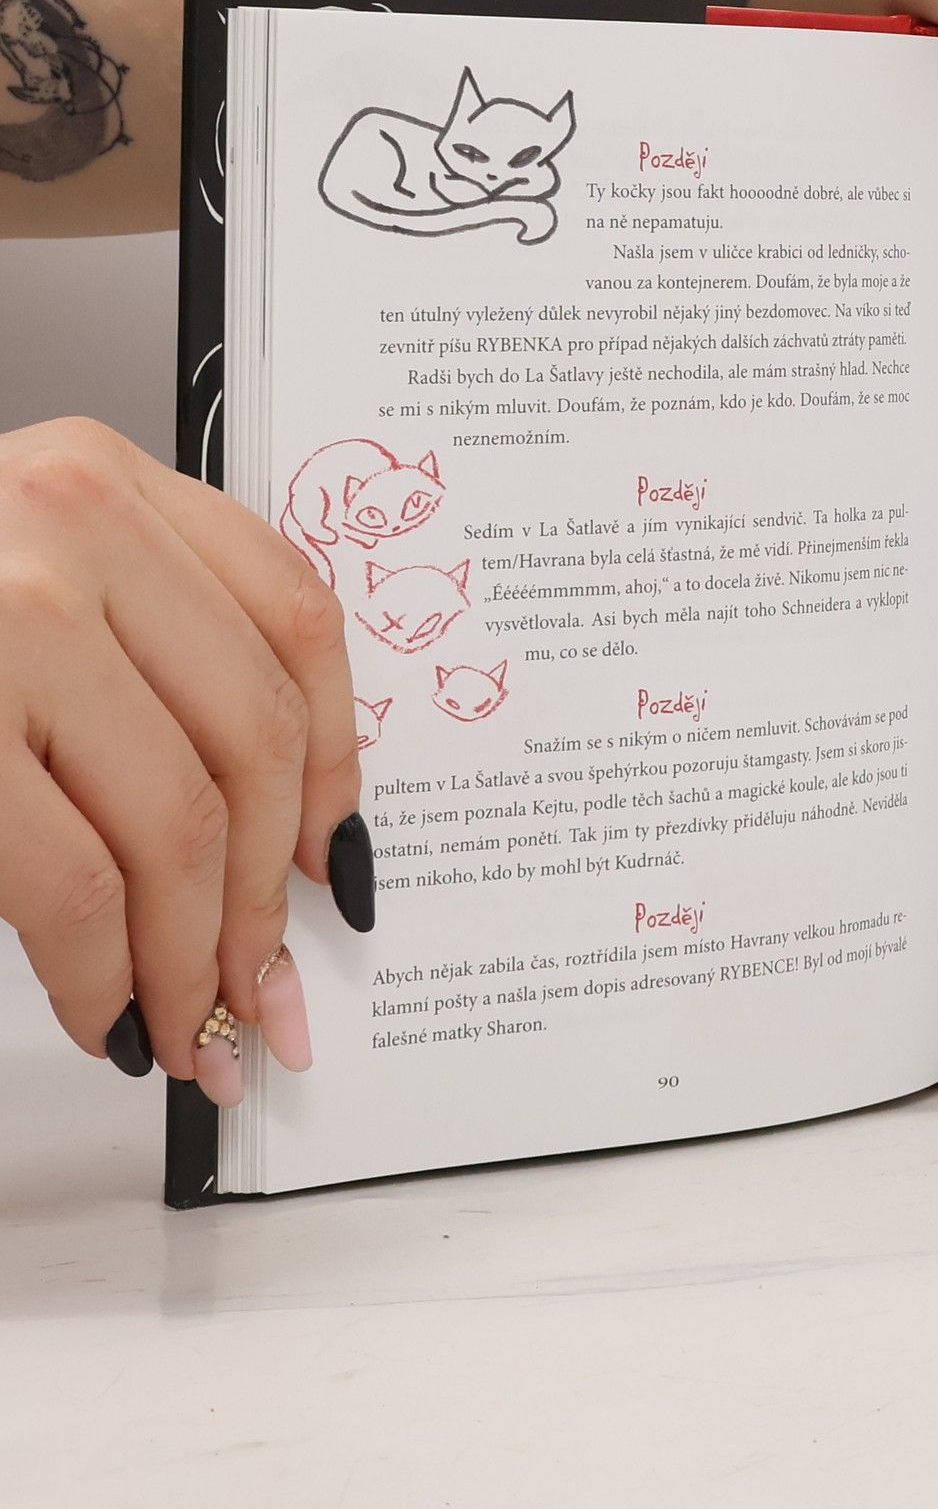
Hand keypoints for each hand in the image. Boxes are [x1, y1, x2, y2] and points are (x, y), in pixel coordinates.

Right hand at [0, 418, 370, 1100]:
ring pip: (172, 825)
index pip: (294, 619)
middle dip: (266, 896)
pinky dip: (105, 973)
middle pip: (249, 739)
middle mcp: (66, 527)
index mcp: (106, 481)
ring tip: (196, 1026)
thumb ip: (147, 649)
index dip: (332, 759)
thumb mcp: (27, 573)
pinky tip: (108, 1010)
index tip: (333, 852)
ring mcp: (4, 624)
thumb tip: (278, 831)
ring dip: (195, 958)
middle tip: (271, 988)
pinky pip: (73, 883)